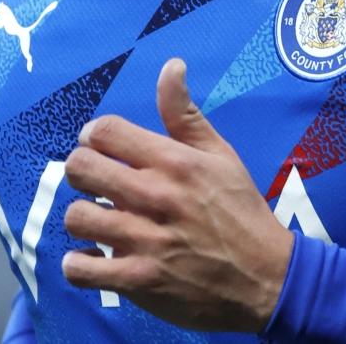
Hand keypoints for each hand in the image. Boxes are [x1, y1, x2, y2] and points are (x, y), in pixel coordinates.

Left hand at [61, 58, 294, 331]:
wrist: (268, 278)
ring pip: (77, 216)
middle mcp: (157, 196)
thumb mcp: (221, 155)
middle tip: (97, 183)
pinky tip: (94, 258)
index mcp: (175, 162)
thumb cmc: (242, 212)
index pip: (105, 130)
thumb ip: (185, 114)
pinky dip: (79, 265)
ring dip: (83, 218)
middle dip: (82, 171)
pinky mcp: (139, 281)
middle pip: (80, 168)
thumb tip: (171, 65)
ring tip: (99, 221)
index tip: (103, 148)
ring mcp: (146, 241)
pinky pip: (81, 269)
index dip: (94, 136)